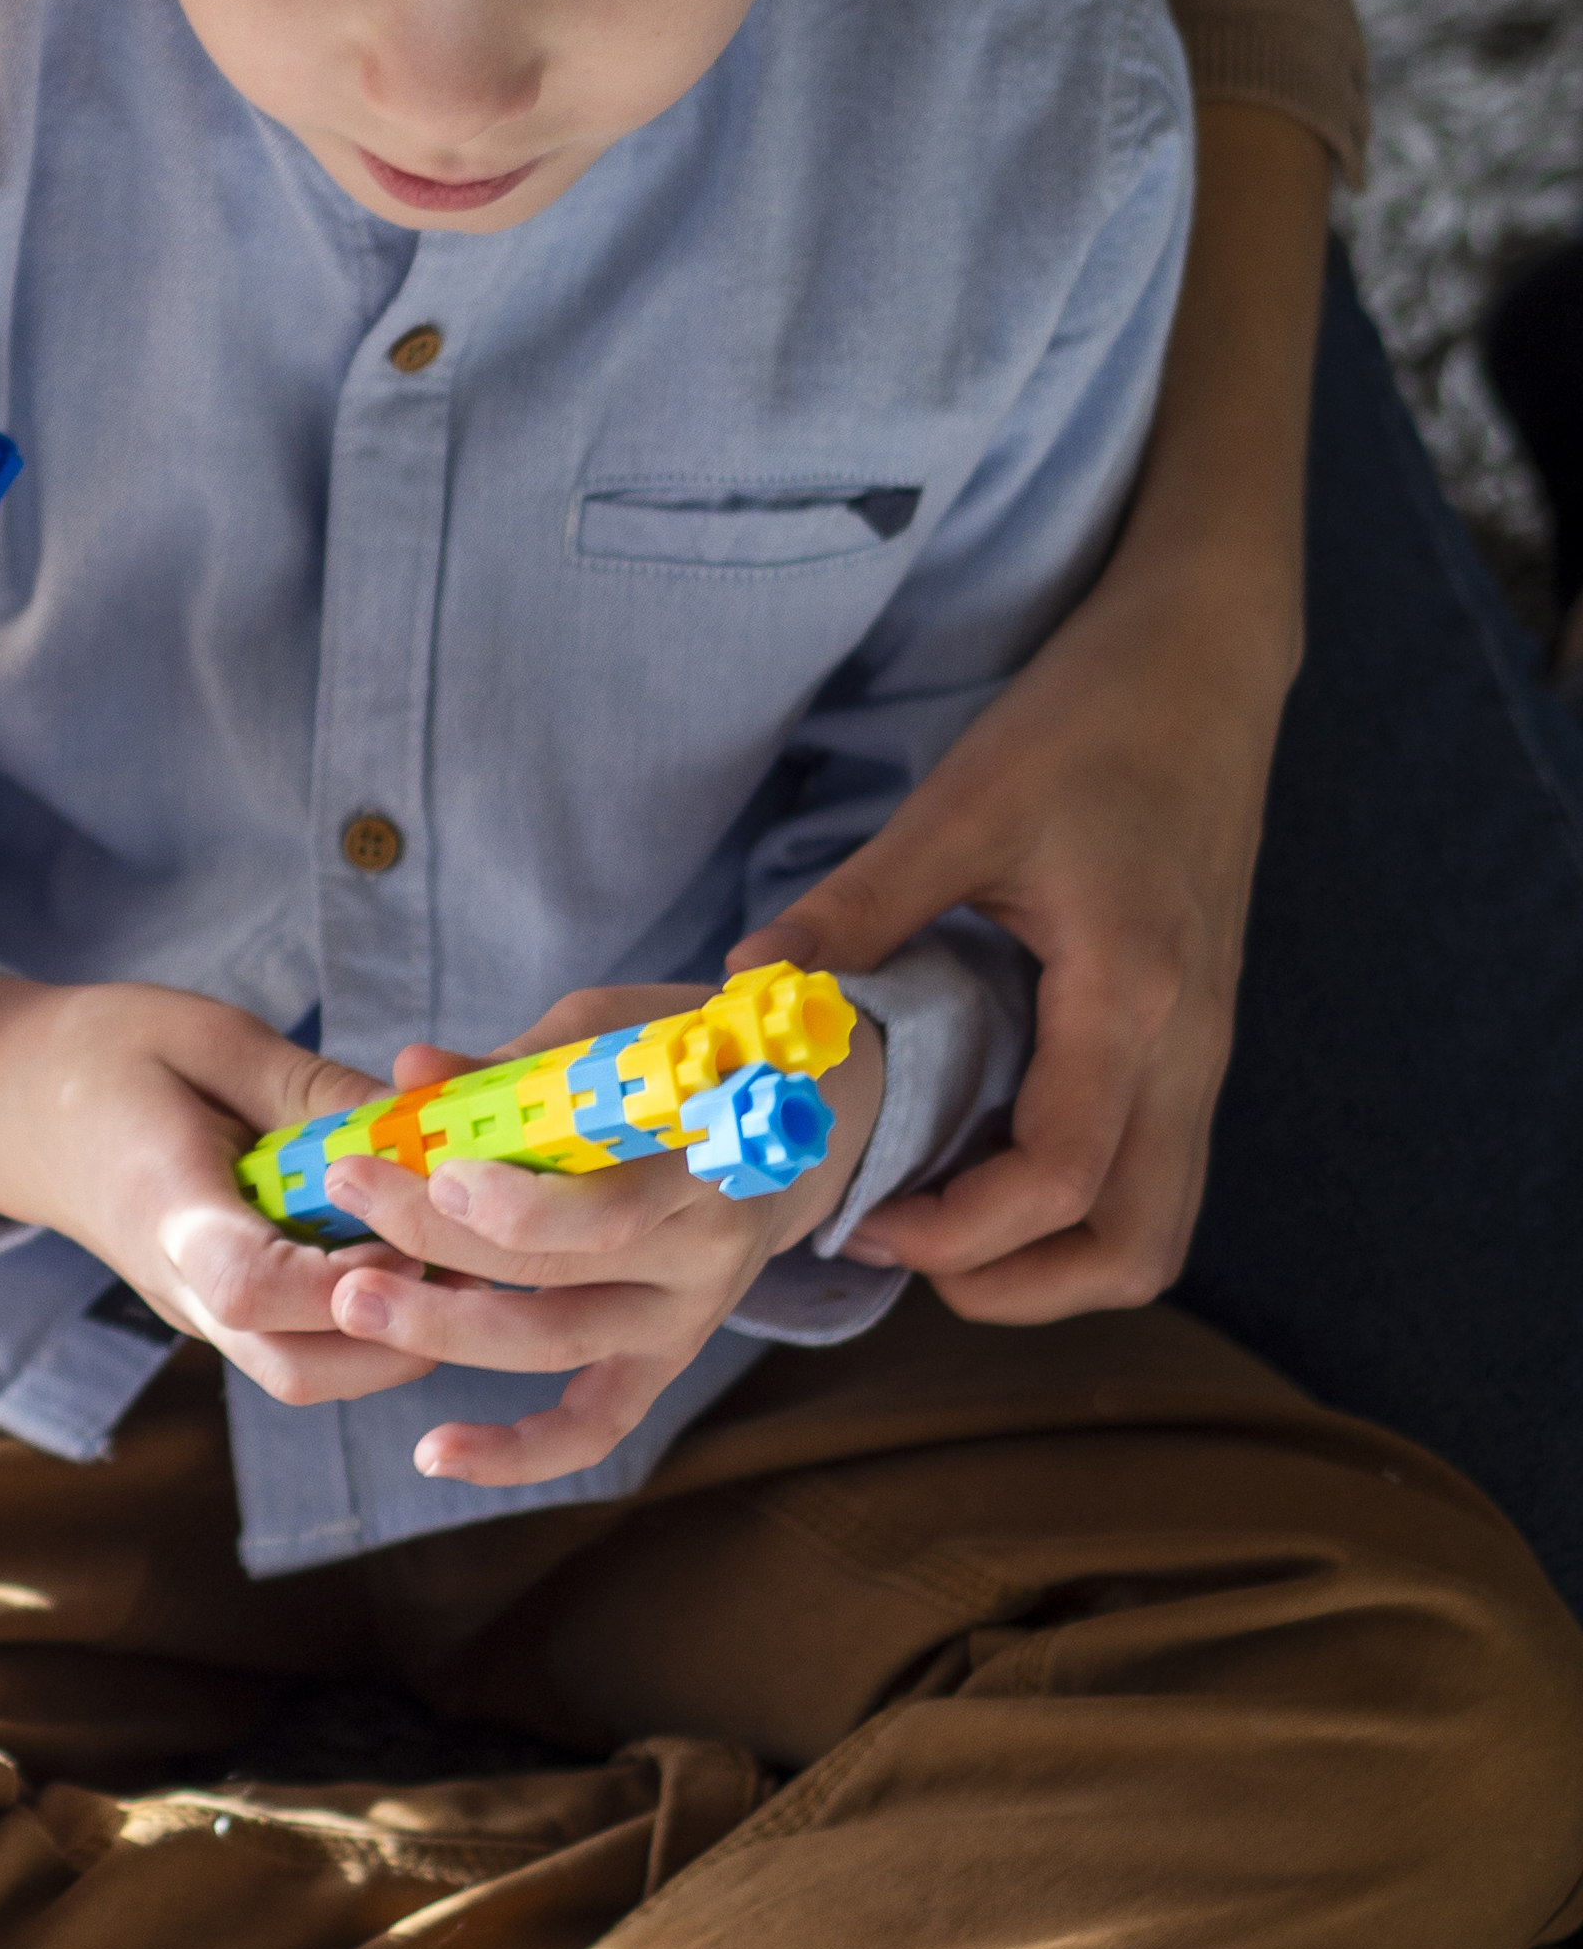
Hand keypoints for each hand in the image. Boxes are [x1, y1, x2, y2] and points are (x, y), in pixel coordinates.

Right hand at [0, 976, 436, 1408]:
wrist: (15, 1103)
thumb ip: (312, 1092)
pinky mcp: (217, 1313)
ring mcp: (196, 1311)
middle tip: (464, 1254)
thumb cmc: (109, 1052)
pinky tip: (399, 1251)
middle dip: (397, 1333)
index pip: (251, 1286)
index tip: (413, 1233)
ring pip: (304, 1374)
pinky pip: (297, 1347)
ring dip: (388, 1336)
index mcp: (165, 1207)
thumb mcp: (211, 1037)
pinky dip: (360, 1321)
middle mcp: (179, 1284)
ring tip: (441, 1252)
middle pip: (296, 1368)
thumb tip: (423, 1131)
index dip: (344, 1279)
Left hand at [308, 986, 884, 1488]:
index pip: (609, 1199)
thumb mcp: (618, 1033)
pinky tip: (435, 1452)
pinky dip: (517, 1452)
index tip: (427, 1163)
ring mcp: (686, 1315)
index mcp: (703, 1154)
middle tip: (348, 1194)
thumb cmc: (688, 1063)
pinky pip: (593, 1426)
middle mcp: (703, 1246)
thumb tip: (413, 1071)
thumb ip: (518, 1062)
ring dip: (447, 1328)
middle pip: (560, 1265)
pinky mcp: (665, 1362)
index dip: (516, 1196)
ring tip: (353, 1302)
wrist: (803, 1121)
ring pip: (559, 1343)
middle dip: (439, 1234)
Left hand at [734, 527, 1286, 1324]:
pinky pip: (1153, 1164)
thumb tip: (741, 986)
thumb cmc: (1092, 721)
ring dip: (1053, 1254)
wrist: (1207, 663)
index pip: (1061, 1182)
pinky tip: (979, 1147)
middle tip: (900, 1243)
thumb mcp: (960, 806)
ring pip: (1157, 1220)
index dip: (957, 1233)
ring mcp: (1204, 1048)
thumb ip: (857, 909)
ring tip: (934, 1212)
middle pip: (1137, 1248)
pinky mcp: (1195, 1033)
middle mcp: (1189, 1048)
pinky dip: (1075, 1198)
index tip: (858, 1217)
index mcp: (1131, 1001)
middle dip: (1021, 1285)